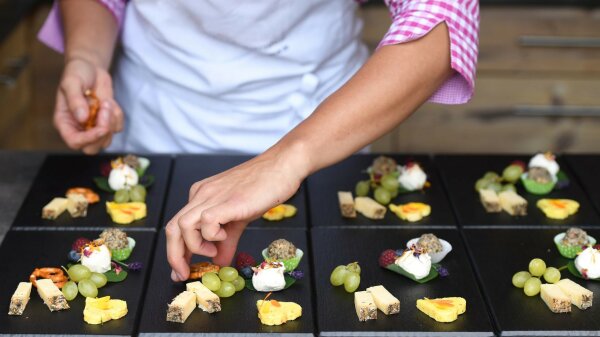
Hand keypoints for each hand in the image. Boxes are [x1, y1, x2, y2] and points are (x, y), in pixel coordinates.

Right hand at [54, 57, 122, 153]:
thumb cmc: (76, 73)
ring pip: (107, 140)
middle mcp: (78, 128)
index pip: (74, 142)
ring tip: (105, 101)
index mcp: (64, 122)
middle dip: (103, 133)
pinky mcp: (107, 122)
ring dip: (111, 121)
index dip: (89, 139)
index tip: (101, 127)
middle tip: (105, 109)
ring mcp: (93, 127)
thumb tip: (82, 118)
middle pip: (92, 148)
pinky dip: (118, 115)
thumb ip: (75, 100)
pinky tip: (109, 102)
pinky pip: (118, 128)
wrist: (90, 67)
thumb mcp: (72, 82)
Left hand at [165, 148, 307, 281]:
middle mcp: (201, 195)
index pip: (177, 226)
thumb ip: (226, 241)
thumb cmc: (264, 187)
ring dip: (193, 246)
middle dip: (174, 256)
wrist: (282, 166)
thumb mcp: (239, 218)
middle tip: (182, 274)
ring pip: (182, 225)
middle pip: (172, 228)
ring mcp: (212, 196)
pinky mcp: (227, 201)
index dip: (175, 252)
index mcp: (201, 196)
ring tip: (212, 251)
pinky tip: (225, 235)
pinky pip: (206, 222)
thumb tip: (219, 262)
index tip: (180, 271)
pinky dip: (211, 236)